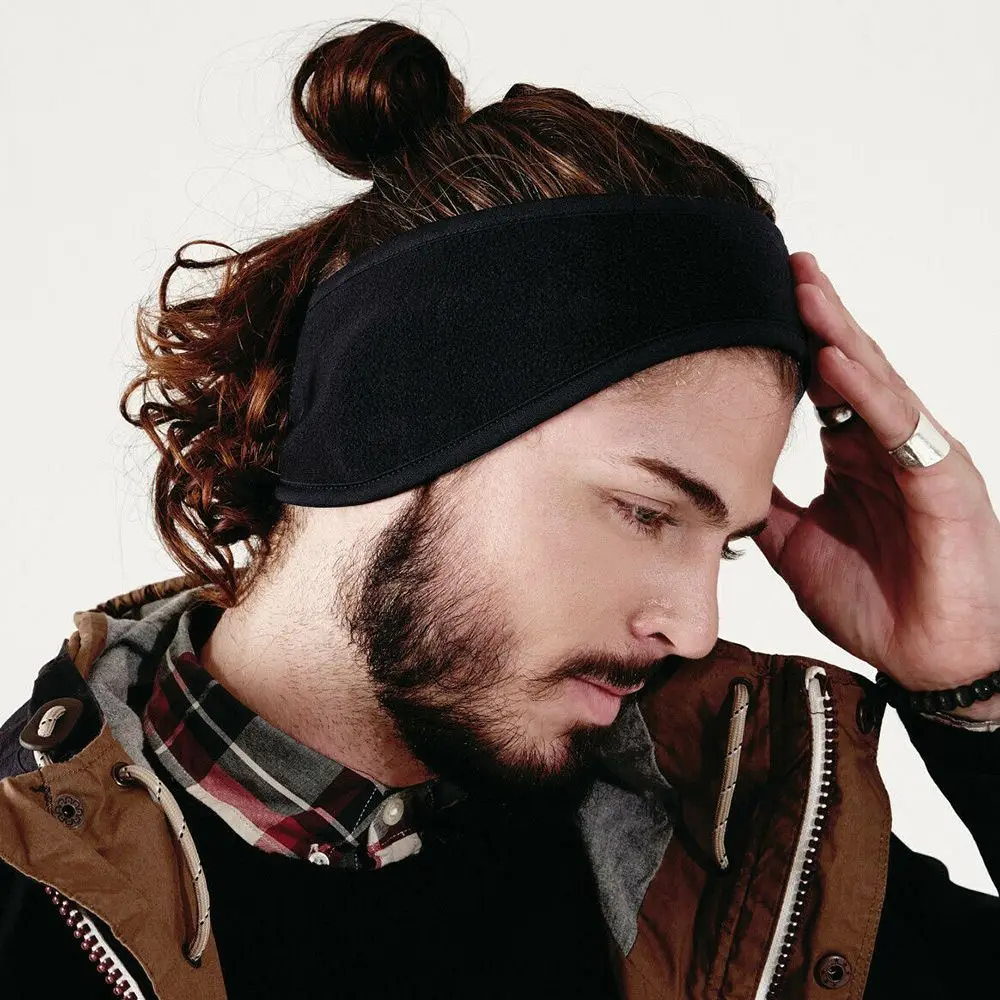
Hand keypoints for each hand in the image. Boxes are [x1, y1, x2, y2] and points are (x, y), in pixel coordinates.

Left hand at [754, 253, 999, 719]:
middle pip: (849, 367)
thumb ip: (767, 507)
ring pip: (877, 383)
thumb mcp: (797, 547)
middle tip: (783, 264)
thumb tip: (719, 478)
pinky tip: (838, 361)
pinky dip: (869, 393)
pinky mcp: (944, 482)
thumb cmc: (875, 600)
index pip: (819, 386)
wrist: (930, 659)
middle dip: (817, 315)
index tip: (751, 305)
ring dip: (840, 333)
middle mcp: (886, 446)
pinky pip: (901, 429)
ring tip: (805, 289)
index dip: (790, 346)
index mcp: (854, 455)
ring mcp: (918, 458)